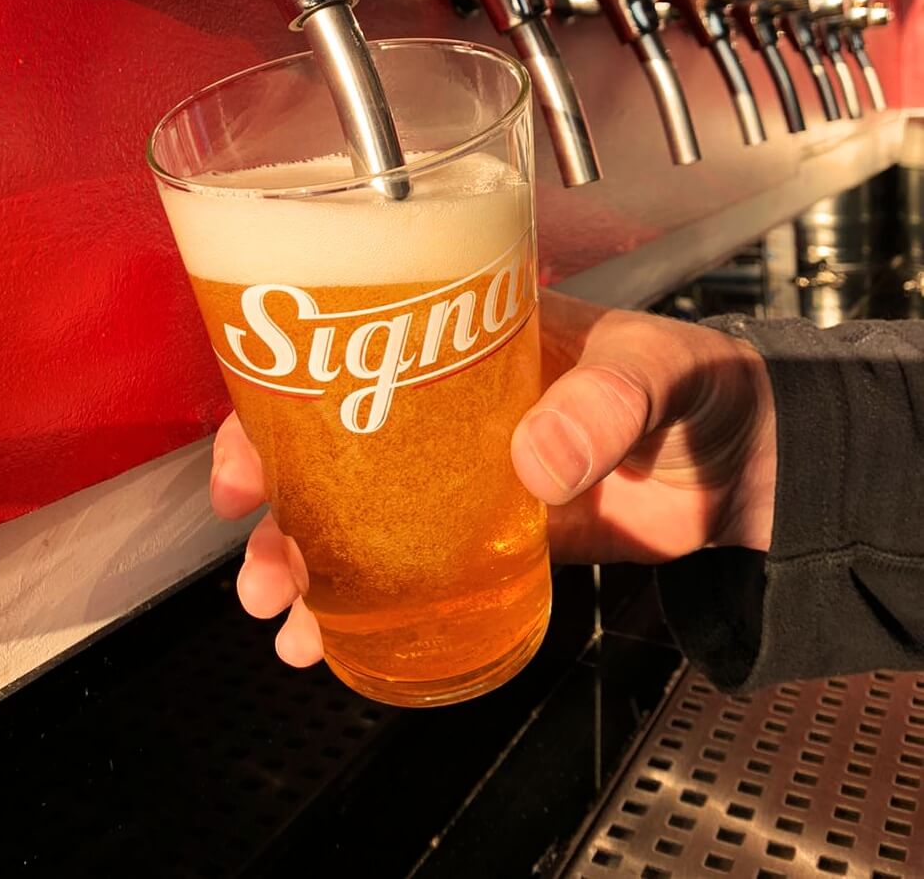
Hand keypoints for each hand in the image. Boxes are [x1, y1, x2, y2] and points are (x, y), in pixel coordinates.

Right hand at [210, 290, 776, 666]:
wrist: (746, 463)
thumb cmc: (693, 383)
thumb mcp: (648, 370)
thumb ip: (600, 405)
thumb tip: (535, 461)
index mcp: (456, 347)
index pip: (340, 366)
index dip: (274, 412)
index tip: (242, 466)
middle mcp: (442, 415)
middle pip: (329, 459)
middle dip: (277, 515)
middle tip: (257, 567)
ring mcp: (462, 483)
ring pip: (358, 524)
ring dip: (308, 570)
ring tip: (283, 617)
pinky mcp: (492, 542)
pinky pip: (413, 574)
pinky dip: (368, 607)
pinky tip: (334, 641)